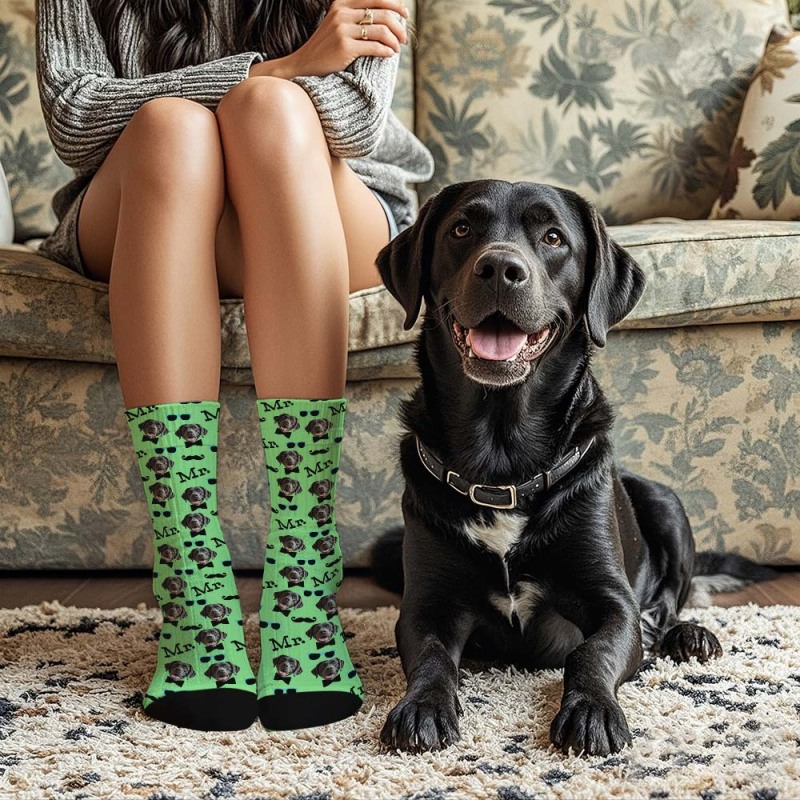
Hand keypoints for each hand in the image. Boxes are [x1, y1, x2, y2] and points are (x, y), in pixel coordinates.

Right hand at [252, 0, 408, 79]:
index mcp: (342, 4)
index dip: (395, 5)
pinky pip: (374, 46)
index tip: (405, 16)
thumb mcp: (338, 24)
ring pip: (381, 30)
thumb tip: (387, 17)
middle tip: (405, 38)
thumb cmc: (326, 47)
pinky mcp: (345, 47)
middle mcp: (342, 13)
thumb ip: (357, 17)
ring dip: (394, 40)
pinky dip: (386, 51)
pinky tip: (389, 54)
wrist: (305, 64)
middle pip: (382, 14)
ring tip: (397, 48)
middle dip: (399, 26)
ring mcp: (342, 29)